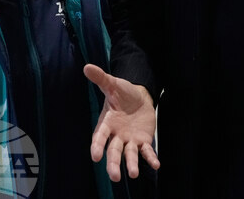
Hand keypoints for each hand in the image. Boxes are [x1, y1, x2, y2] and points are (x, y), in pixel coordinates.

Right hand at [84, 64, 159, 180]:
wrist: (139, 97)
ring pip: (129, 155)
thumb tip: (87, 67)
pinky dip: (150, 159)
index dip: (97, 146)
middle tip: (114, 177)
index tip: (95, 156)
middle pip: (114, 151)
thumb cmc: (122, 93)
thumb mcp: (112, 84)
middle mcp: (117, 135)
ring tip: (133, 173)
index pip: (100, 136)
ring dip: (131, 164)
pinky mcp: (143, 141)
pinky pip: (146, 152)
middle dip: (113, 164)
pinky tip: (156, 165)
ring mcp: (130, 140)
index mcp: (107, 123)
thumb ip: (101, 78)